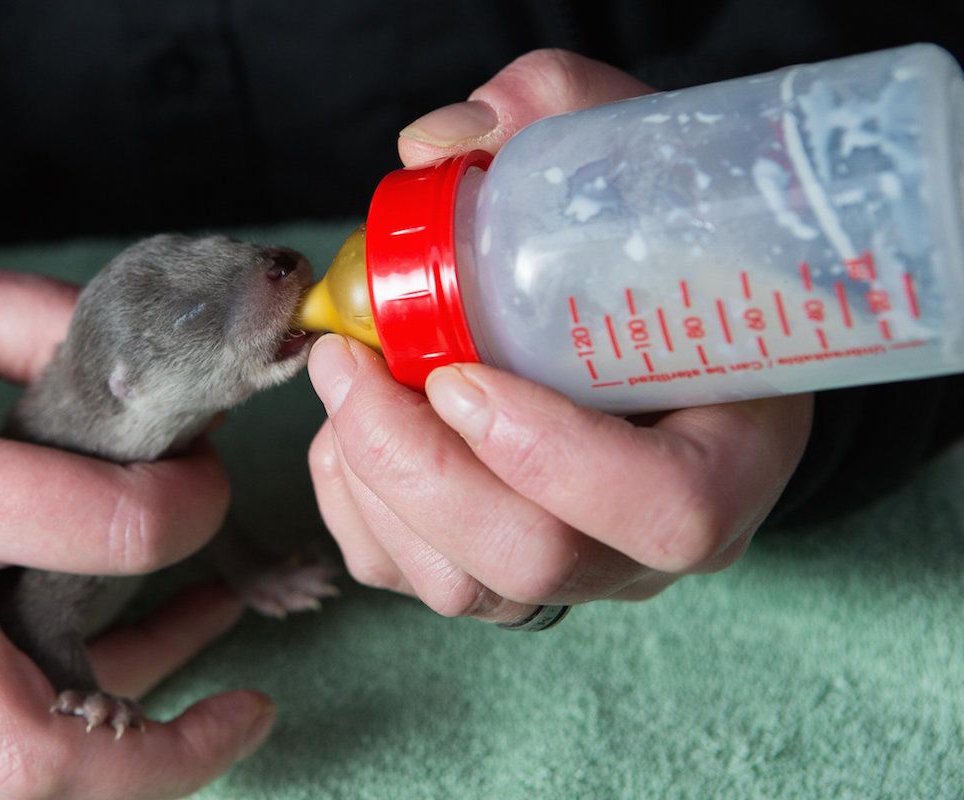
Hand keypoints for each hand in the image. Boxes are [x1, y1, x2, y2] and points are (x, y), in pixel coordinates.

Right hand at [0, 233, 273, 798]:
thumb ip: (43, 327)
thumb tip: (165, 373)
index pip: (108, 530)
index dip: (196, 504)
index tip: (205, 476)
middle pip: (35, 749)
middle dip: (170, 755)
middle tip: (250, 711)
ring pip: (3, 745)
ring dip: (120, 711)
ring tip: (194, 631)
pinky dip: (36, 693)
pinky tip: (84, 639)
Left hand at [307, 51, 813, 620]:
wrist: (648, 326)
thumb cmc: (653, 253)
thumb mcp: (635, 170)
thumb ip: (555, 117)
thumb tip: (434, 144)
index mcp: (729, 457)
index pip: (667, 509)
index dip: (553, 456)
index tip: (458, 373)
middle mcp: (646, 540)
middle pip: (535, 562)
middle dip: (415, 465)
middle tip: (352, 362)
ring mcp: (570, 570)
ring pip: (456, 584)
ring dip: (370, 477)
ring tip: (346, 379)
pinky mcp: (495, 577)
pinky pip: (402, 575)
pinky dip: (348, 501)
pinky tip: (348, 427)